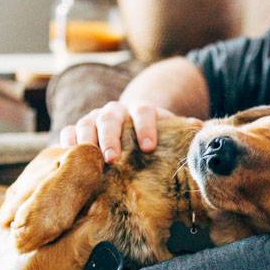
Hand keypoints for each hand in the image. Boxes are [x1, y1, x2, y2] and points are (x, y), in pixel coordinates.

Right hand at [60, 101, 174, 162]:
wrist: (130, 126)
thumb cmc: (153, 135)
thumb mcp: (168, 131)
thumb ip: (182, 131)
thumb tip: (204, 131)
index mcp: (141, 109)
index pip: (144, 111)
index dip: (146, 128)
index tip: (149, 148)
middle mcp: (115, 110)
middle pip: (110, 118)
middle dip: (111, 138)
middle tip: (113, 159)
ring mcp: (94, 118)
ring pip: (85, 123)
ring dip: (86, 142)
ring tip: (88, 161)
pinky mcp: (77, 129)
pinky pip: (67, 133)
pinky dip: (66, 144)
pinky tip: (66, 159)